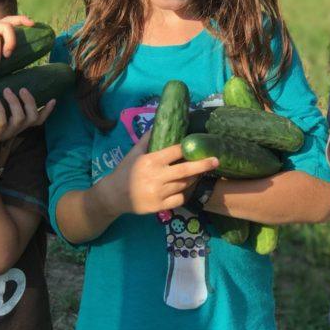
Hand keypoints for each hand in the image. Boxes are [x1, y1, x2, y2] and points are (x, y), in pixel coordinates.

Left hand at [0, 88, 55, 150]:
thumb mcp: (1, 109)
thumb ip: (7, 96)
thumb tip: (8, 72)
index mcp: (21, 123)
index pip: (39, 119)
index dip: (47, 111)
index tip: (53, 99)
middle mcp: (17, 128)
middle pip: (32, 117)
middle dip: (29, 102)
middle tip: (22, 89)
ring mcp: (7, 132)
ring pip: (19, 119)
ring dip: (15, 103)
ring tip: (6, 90)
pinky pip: (2, 123)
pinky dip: (1, 111)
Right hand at [100, 131, 219, 216]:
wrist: (113, 196)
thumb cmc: (125, 171)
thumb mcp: (134, 153)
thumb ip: (147, 139)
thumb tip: (159, 123)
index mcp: (150, 161)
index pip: (175, 152)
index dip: (188, 148)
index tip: (200, 145)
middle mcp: (156, 177)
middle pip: (185, 170)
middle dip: (203, 165)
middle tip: (216, 160)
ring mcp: (159, 193)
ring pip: (184, 184)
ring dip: (193, 178)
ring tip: (199, 172)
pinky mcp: (160, 206)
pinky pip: (180, 198)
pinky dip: (185, 193)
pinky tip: (187, 187)